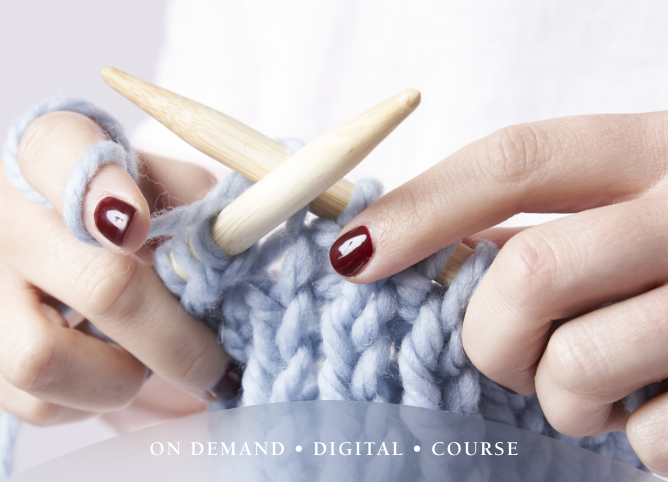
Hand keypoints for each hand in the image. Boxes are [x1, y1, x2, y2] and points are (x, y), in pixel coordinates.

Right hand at [0, 111, 231, 424]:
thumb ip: (197, 201)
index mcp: (54, 155)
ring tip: (143, 358)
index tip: (140, 224)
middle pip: (101, 286)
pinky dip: (90, 399)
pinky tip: (105, 366)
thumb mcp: (160, 181)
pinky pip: (41, 404)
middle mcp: (7, 221)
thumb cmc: (123, 207)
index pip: (61, 152)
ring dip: (121, 376)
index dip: (103, 188)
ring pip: (48, 363)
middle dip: (177, 340)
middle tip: (216, 364)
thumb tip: (235, 251)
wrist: (54, 236)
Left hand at [330, 111, 667, 473]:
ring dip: (561, 394)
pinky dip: (633, 438)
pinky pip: (650, 437)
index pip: (516, 161)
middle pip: (526, 274)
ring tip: (601, 383)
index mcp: (655, 151)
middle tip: (514, 351)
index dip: (422, 209)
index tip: (352, 254)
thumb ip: (547, 224)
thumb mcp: (632, 204)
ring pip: (575, 367)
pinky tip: (663, 404)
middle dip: (491, 335)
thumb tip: (429, 251)